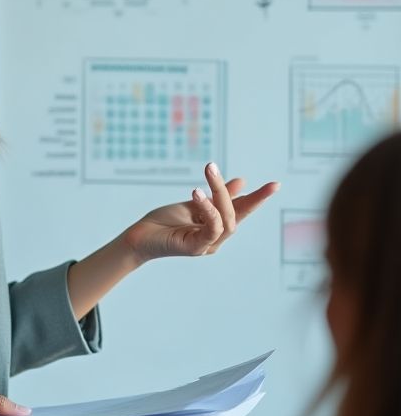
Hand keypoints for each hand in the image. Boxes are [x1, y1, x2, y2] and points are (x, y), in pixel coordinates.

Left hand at [122, 162, 278, 263]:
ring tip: (208, 171)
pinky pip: (211, 229)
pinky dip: (209, 210)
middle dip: (238, 192)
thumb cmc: (163, 223)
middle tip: (214, 167)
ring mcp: (207, 245)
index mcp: (216, 227)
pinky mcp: (196, 248)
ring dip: (219, 194)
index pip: (241, 211)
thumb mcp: (193, 204)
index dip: (257, 198)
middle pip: (235, 214)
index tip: (275, 184)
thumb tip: (242, 181)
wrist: (138, 238)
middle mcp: (215, 239)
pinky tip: (198, 193)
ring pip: (226, 220)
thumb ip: (215, 196)